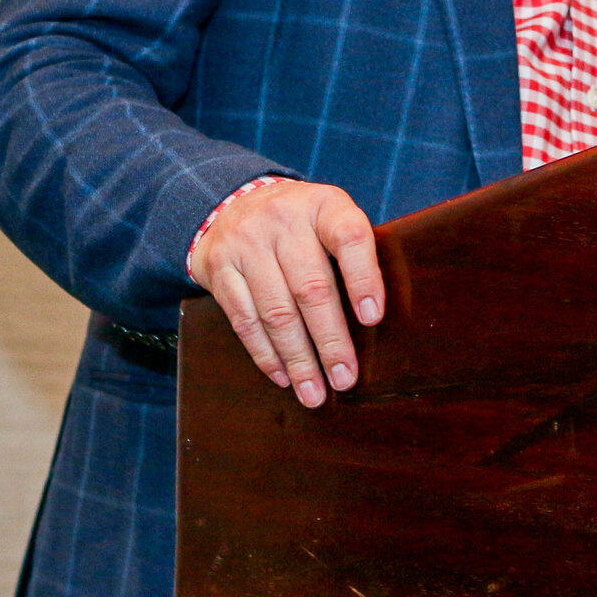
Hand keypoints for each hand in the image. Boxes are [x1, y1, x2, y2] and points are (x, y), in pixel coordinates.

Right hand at [187, 180, 384, 407]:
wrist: (234, 203)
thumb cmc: (301, 224)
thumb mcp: (330, 217)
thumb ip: (352, 254)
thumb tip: (376, 321)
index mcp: (323, 205)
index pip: (349, 237)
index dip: (363, 278)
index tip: (372, 318)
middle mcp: (283, 219)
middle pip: (311, 288)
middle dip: (330, 341)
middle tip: (344, 379)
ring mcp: (246, 243)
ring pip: (276, 312)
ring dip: (297, 360)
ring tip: (313, 392)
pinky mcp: (219, 267)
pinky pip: (244, 320)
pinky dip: (265, 354)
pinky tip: (283, 376)